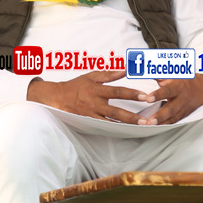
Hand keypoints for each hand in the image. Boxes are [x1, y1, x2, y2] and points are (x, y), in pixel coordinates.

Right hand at [27, 70, 152, 123]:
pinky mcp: (87, 122)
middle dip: (131, 116)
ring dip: (125, 125)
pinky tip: (125, 132)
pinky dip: (114, 130)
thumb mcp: (91, 76)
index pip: (117, 91)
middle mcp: (94, 103)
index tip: (144, 96)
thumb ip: (109, 74)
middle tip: (145, 119)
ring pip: (110, 122)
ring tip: (139, 128)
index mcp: (96, 89)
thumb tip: (125, 70)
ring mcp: (91, 114)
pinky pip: (103, 127)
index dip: (131, 94)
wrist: (57, 97)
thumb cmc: (75, 86)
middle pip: (115, 111)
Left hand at [141, 75, 202, 124]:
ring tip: (150, 125)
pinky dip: (166, 124)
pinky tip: (157, 127)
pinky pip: (175, 121)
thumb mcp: (174, 74)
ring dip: (161, 122)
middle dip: (160, 115)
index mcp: (179, 87)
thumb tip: (147, 71)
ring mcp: (184, 108)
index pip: (167, 91)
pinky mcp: (184, 114)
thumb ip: (160, 75)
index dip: (157, 95)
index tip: (147, 99)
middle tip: (150, 120)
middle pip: (171, 108)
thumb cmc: (185, 81)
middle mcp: (182, 99)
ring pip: (173, 117)